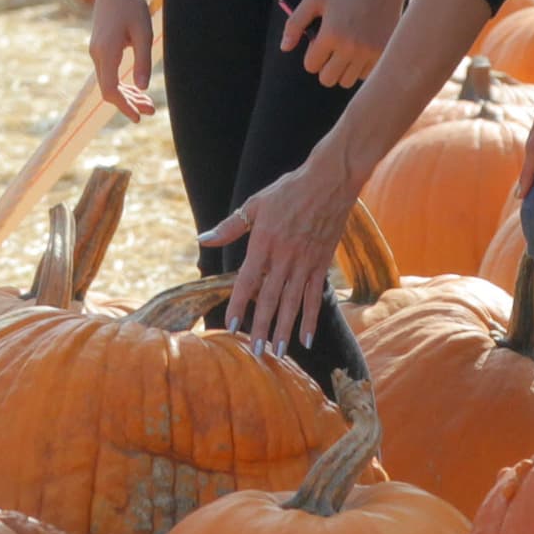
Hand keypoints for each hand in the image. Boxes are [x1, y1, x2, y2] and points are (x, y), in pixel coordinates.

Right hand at [89, 0, 155, 121]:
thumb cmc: (132, 4)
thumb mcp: (144, 32)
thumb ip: (143, 60)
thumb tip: (143, 88)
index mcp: (106, 52)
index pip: (110, 90)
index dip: (124, 106)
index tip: (138, 117)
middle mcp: (97, 54)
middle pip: (109, 89)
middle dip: (129, 103)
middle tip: (151, 112)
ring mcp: (97, 50)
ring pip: (109, 81)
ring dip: (127, 94)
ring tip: (148, 104)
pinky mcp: (101, 46)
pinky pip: (109, 71)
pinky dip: (122, 82)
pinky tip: (137, 87)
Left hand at [198, 147, 357, 355]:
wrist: (330, 180)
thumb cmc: (290, 189)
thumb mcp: (256, 203)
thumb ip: (230, 226)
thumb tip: (202, 239)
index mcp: (264, 242)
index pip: (247, 281)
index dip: (238, 305)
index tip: (230, 327)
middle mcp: (284, 256)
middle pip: (270, 299)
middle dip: (261, 327)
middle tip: (255, 352)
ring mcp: (305, 261)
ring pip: (292, 303)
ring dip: (283, 329)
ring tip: (277, 352)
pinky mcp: (321, 262)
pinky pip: (314, 296)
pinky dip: (310, 318)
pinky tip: (306, 338)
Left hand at [281, 0, 404, 88]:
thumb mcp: (314, 0)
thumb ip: (294, 23)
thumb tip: (284, 48)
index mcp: (331, 34)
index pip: (311, 65)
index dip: (312, 54)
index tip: (321, 40)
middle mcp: (350, 47)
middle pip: (327, 79)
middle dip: (325, 66)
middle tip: (333, 48)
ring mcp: (369, 52)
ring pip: (346, 81)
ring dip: (343, 69)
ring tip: (347, 49)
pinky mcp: (383, 54)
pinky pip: (366, 76)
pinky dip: (360, 68)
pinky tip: (362, 50)